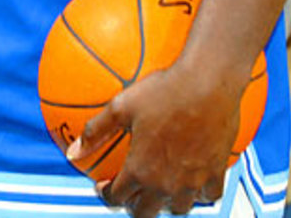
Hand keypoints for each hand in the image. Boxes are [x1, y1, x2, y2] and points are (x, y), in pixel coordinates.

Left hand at [68, 62, 241, 217]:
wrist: (207, 85)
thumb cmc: (163, 91)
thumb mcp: (120, 106)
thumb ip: (96, 131)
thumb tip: (73, 151)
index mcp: (140, 170)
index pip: (118, 197)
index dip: (107, 194)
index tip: (104, 187)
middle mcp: (167, 183)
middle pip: (146, 212)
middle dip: (133, 206)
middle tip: (129, 192)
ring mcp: (193, 181)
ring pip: (178, 208)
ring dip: (165, 202)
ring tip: (159, 188)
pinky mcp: (217, 173)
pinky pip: (209, 196)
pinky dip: (199, 194)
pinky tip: (193, 182)